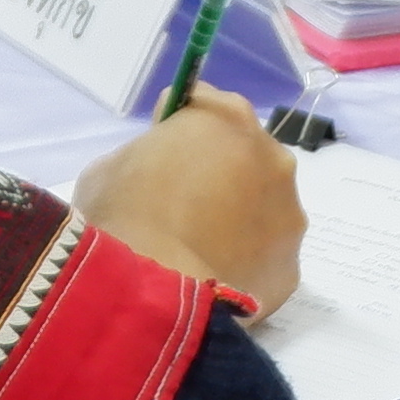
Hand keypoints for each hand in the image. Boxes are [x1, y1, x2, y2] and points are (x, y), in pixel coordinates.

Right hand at [79, 94, 307, 311]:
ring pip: (264, 208)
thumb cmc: (123, 216)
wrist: (151, 293)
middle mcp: (271, 158)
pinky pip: (265, 257)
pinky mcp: (290, 267)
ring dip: (238, 219)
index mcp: (226, 120)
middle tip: (179, 206)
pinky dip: (244, 263)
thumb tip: (156, 166)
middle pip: (245, 156)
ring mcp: (289, 214)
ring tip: (197, 249)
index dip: (180, 128)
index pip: (207, 106)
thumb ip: (144, 154)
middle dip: (219, 173)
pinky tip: (213, 279)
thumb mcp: (109, 167)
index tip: (161, 151)